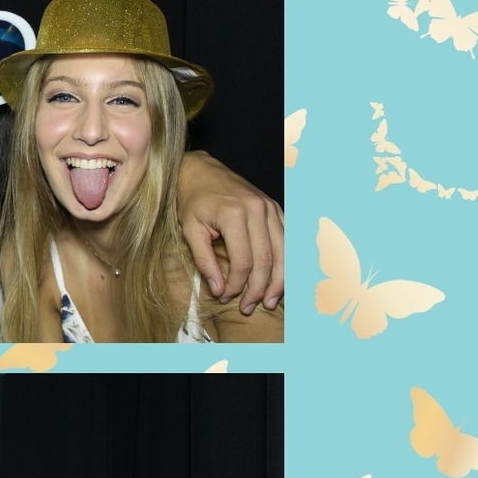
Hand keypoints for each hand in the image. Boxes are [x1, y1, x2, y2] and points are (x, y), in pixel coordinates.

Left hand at [178, 152, 283, 312]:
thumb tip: (219, 291)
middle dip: (259, 289)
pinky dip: (286, 261)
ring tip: (270, 301)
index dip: (236, 285)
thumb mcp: (190, 231)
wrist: (200, 170)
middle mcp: (257, 209)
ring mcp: (270, 207)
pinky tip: (280, 279)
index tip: (226, 297)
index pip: (243, 262)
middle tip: (249, 307)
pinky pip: (287, 239)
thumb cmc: (192, 201)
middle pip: (266, 260)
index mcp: (234, 214)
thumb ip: (204, 262)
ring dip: (278, 280)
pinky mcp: (275, 208)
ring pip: (283, 251)